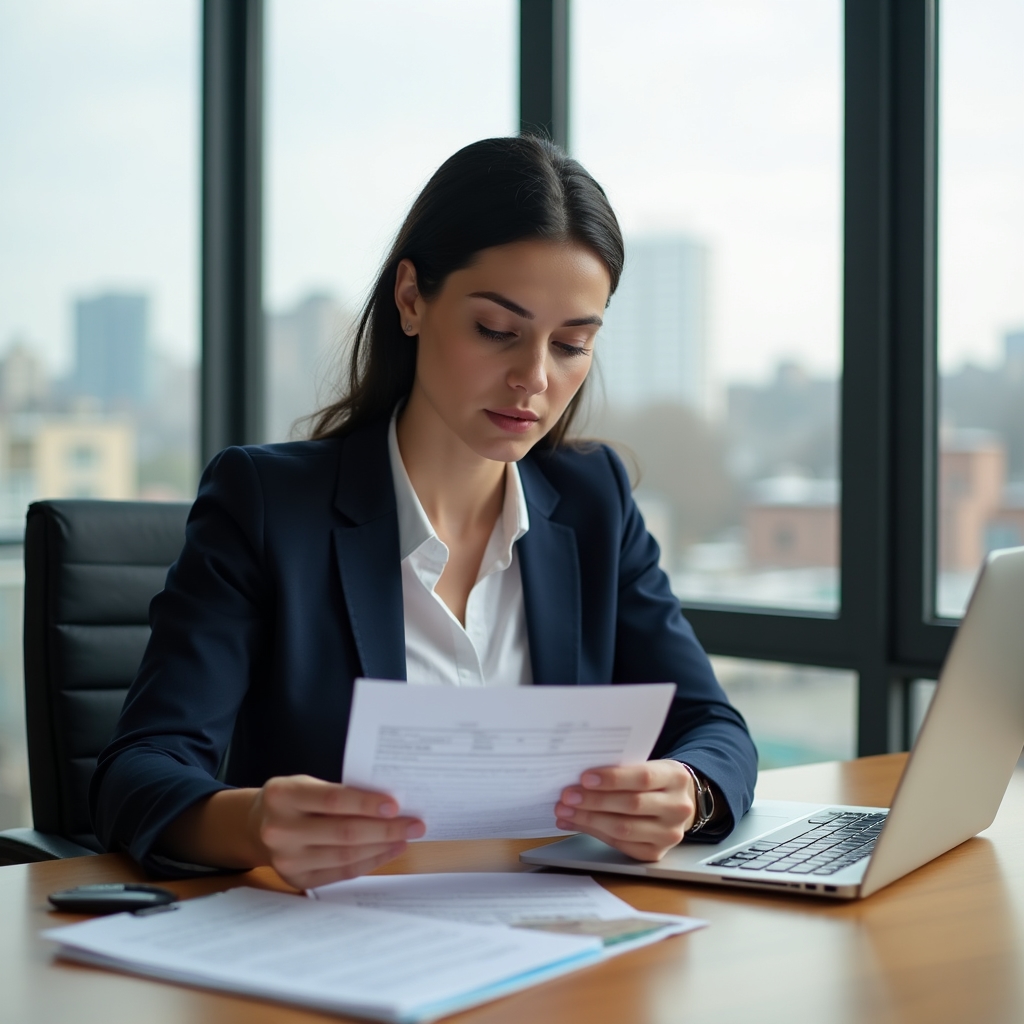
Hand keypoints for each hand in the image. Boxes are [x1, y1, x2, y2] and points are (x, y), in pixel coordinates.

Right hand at [248, 775, 424, 888]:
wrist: (255, 826)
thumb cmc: (291, 799)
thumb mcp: (305, 784)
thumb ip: (339, 791)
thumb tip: (389, 802)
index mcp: (283, 796)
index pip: (333, 799)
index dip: (366, 803)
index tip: (396, 804)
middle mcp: (281, 830)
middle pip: (344, 832)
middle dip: (386, 828)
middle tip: (416, 823)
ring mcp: (287, 860)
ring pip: (346, 855)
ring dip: (382, 846)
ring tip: (406, 836)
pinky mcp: (297, 880)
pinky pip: (342, 872)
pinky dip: (370, 861)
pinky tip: (388, 851)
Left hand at [554, 760, 695, 861]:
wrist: (677, 803)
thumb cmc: (654, 781)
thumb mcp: (648, 765)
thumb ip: (622, 770)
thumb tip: (580, 778)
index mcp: (676, 778)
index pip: (643, 778)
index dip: (613, 779)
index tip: (585, 778)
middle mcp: (677, 808)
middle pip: (631, 805)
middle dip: (594, 801)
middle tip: (567, 796)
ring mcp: (669, 834)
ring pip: (623, 829)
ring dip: (588, 819)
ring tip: (564, 811)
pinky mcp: (655, 852)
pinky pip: (620, 844)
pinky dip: (593, 832)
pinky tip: (575, 823)